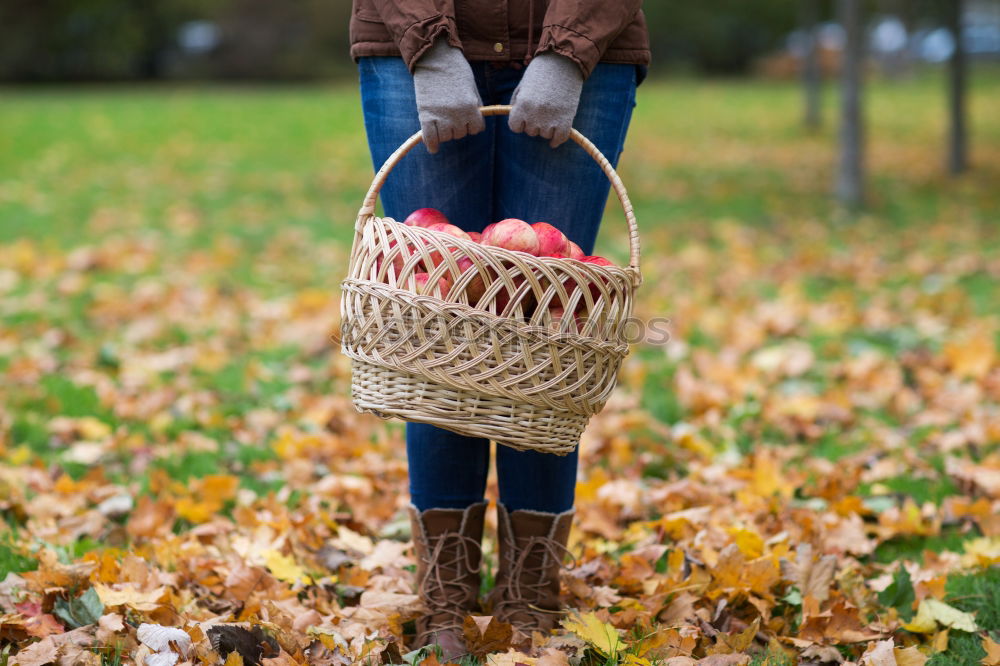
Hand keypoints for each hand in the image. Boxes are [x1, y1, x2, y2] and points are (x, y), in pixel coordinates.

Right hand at [413, 38, 484, 153]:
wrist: (434, 57)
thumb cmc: (456, 69)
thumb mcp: (472, 86)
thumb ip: (475, 104)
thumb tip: (476, 122)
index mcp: (471, 106)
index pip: (476, 129)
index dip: (472, 124)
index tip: (467, 119)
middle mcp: (457, 114)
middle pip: (461, 134)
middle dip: (458, 126)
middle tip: (452, 114)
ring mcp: (440, 116)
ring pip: (447, 137)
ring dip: (445, 133)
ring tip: (442, 122)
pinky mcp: (425, 115)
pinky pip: (429, 138)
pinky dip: (431, 144)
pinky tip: (433, 147)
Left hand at [508, 52, 583, 147]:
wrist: (564, 61)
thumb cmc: (541, 71)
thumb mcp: (523, 85)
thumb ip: (517, 103)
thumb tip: (516, 120)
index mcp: (522, 105)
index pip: (515, 127)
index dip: (519, 123)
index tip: (524, 118)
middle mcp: (535, 114)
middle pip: (530, 131)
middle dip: (534, 123)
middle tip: (541, 110)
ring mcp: (551, 118)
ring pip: (544, 135)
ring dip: (546, 128)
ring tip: (550, 115)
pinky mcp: (566, 120)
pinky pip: (559, 138)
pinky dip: (556, 140)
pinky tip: (554, 140)